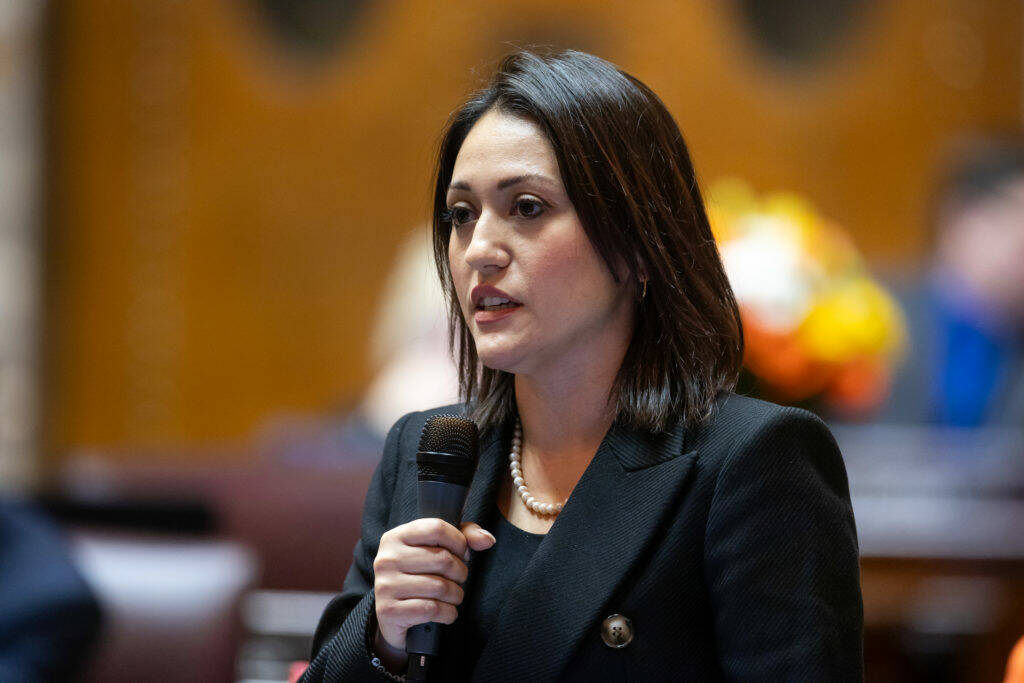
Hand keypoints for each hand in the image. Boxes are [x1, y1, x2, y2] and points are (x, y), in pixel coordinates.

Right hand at [373, 519, 495, 650]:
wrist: (393, 616)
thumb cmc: (419, 575)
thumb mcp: (437, 548)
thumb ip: (465, 536)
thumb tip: (488, 540)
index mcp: (395, 537)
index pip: (437, 528)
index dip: (458, 542)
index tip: (461, 554)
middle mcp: (386, 559)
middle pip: (442, 559)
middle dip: (460, 572)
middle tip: (459, 579)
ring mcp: (385, 585)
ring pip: (440, 587)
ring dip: (456, 595)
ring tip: (454, 596)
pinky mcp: (388, 611)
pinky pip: (432, 609)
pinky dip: (448, 613)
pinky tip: (446, 613)